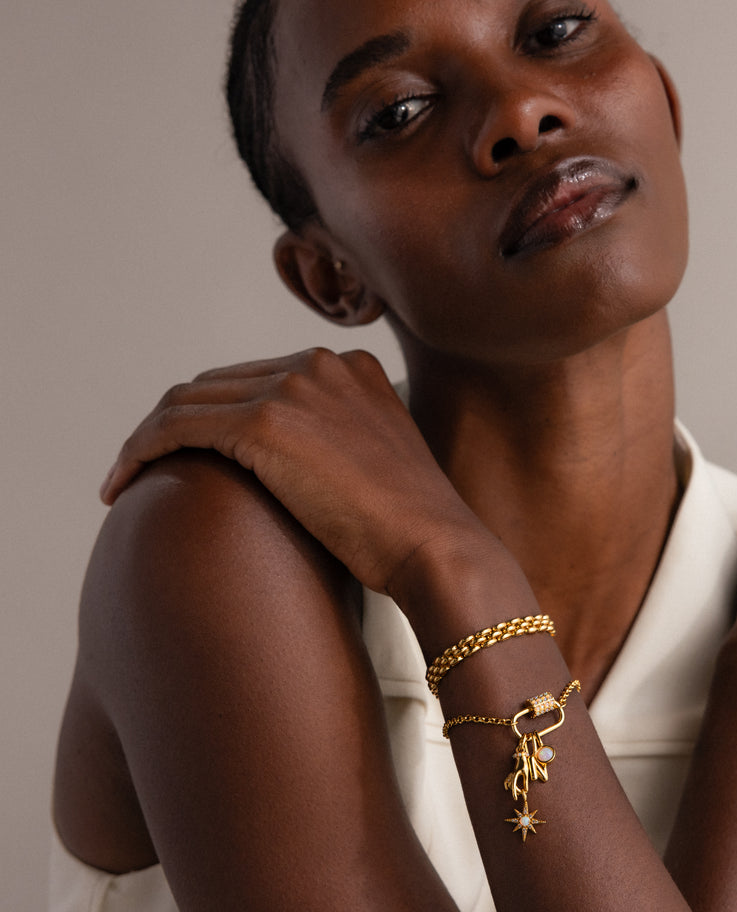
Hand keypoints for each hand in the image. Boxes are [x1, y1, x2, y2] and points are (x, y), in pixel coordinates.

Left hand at [100, 348, 489, 595]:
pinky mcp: (268, 422)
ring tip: (126, 483)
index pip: (258, 379)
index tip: (193, 456)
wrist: (438, 546)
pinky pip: (176, 426)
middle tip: (149, 471)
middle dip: (178, 425)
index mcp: (352, 369)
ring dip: (148, 440)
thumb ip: (341, 445)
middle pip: (217, 383)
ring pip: (188, 400)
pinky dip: (140, 451)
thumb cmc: (413, 530)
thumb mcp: (380, 467)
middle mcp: (321, 365)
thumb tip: (298, 472)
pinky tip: (123, 486)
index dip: (215, 416)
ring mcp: (295, 388)